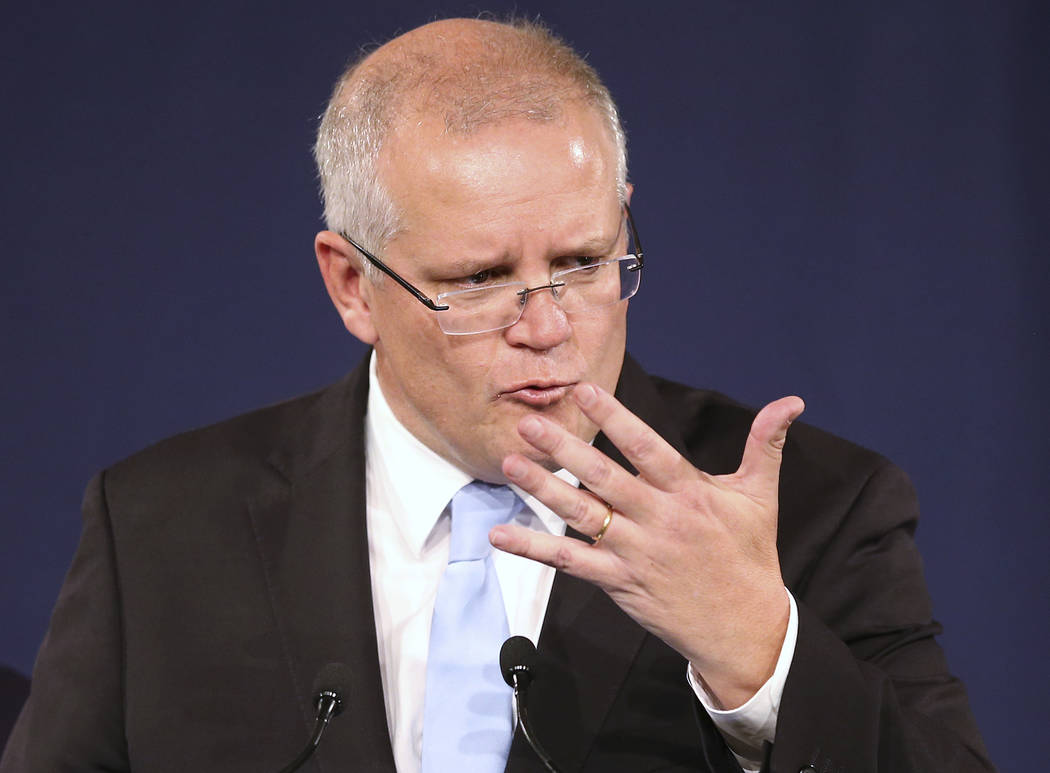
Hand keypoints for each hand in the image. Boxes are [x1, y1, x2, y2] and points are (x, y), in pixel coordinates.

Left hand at [490, 382, 804, 708]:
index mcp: (688, 491)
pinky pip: (571, 562)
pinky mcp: (620, 583)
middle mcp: (659, 519)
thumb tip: (791, 402)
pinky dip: (535, 548)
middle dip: (564, 448)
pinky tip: (502, 535)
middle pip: (603, 477)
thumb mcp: (759, 497)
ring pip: (582, 516)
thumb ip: (765, 445)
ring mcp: (636, 552)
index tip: (582, 390)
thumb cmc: (750, 557)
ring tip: (511, 464)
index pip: (645, 446)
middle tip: (529, 424)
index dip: (613, 417)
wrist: (746, 629)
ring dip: (543, 490)